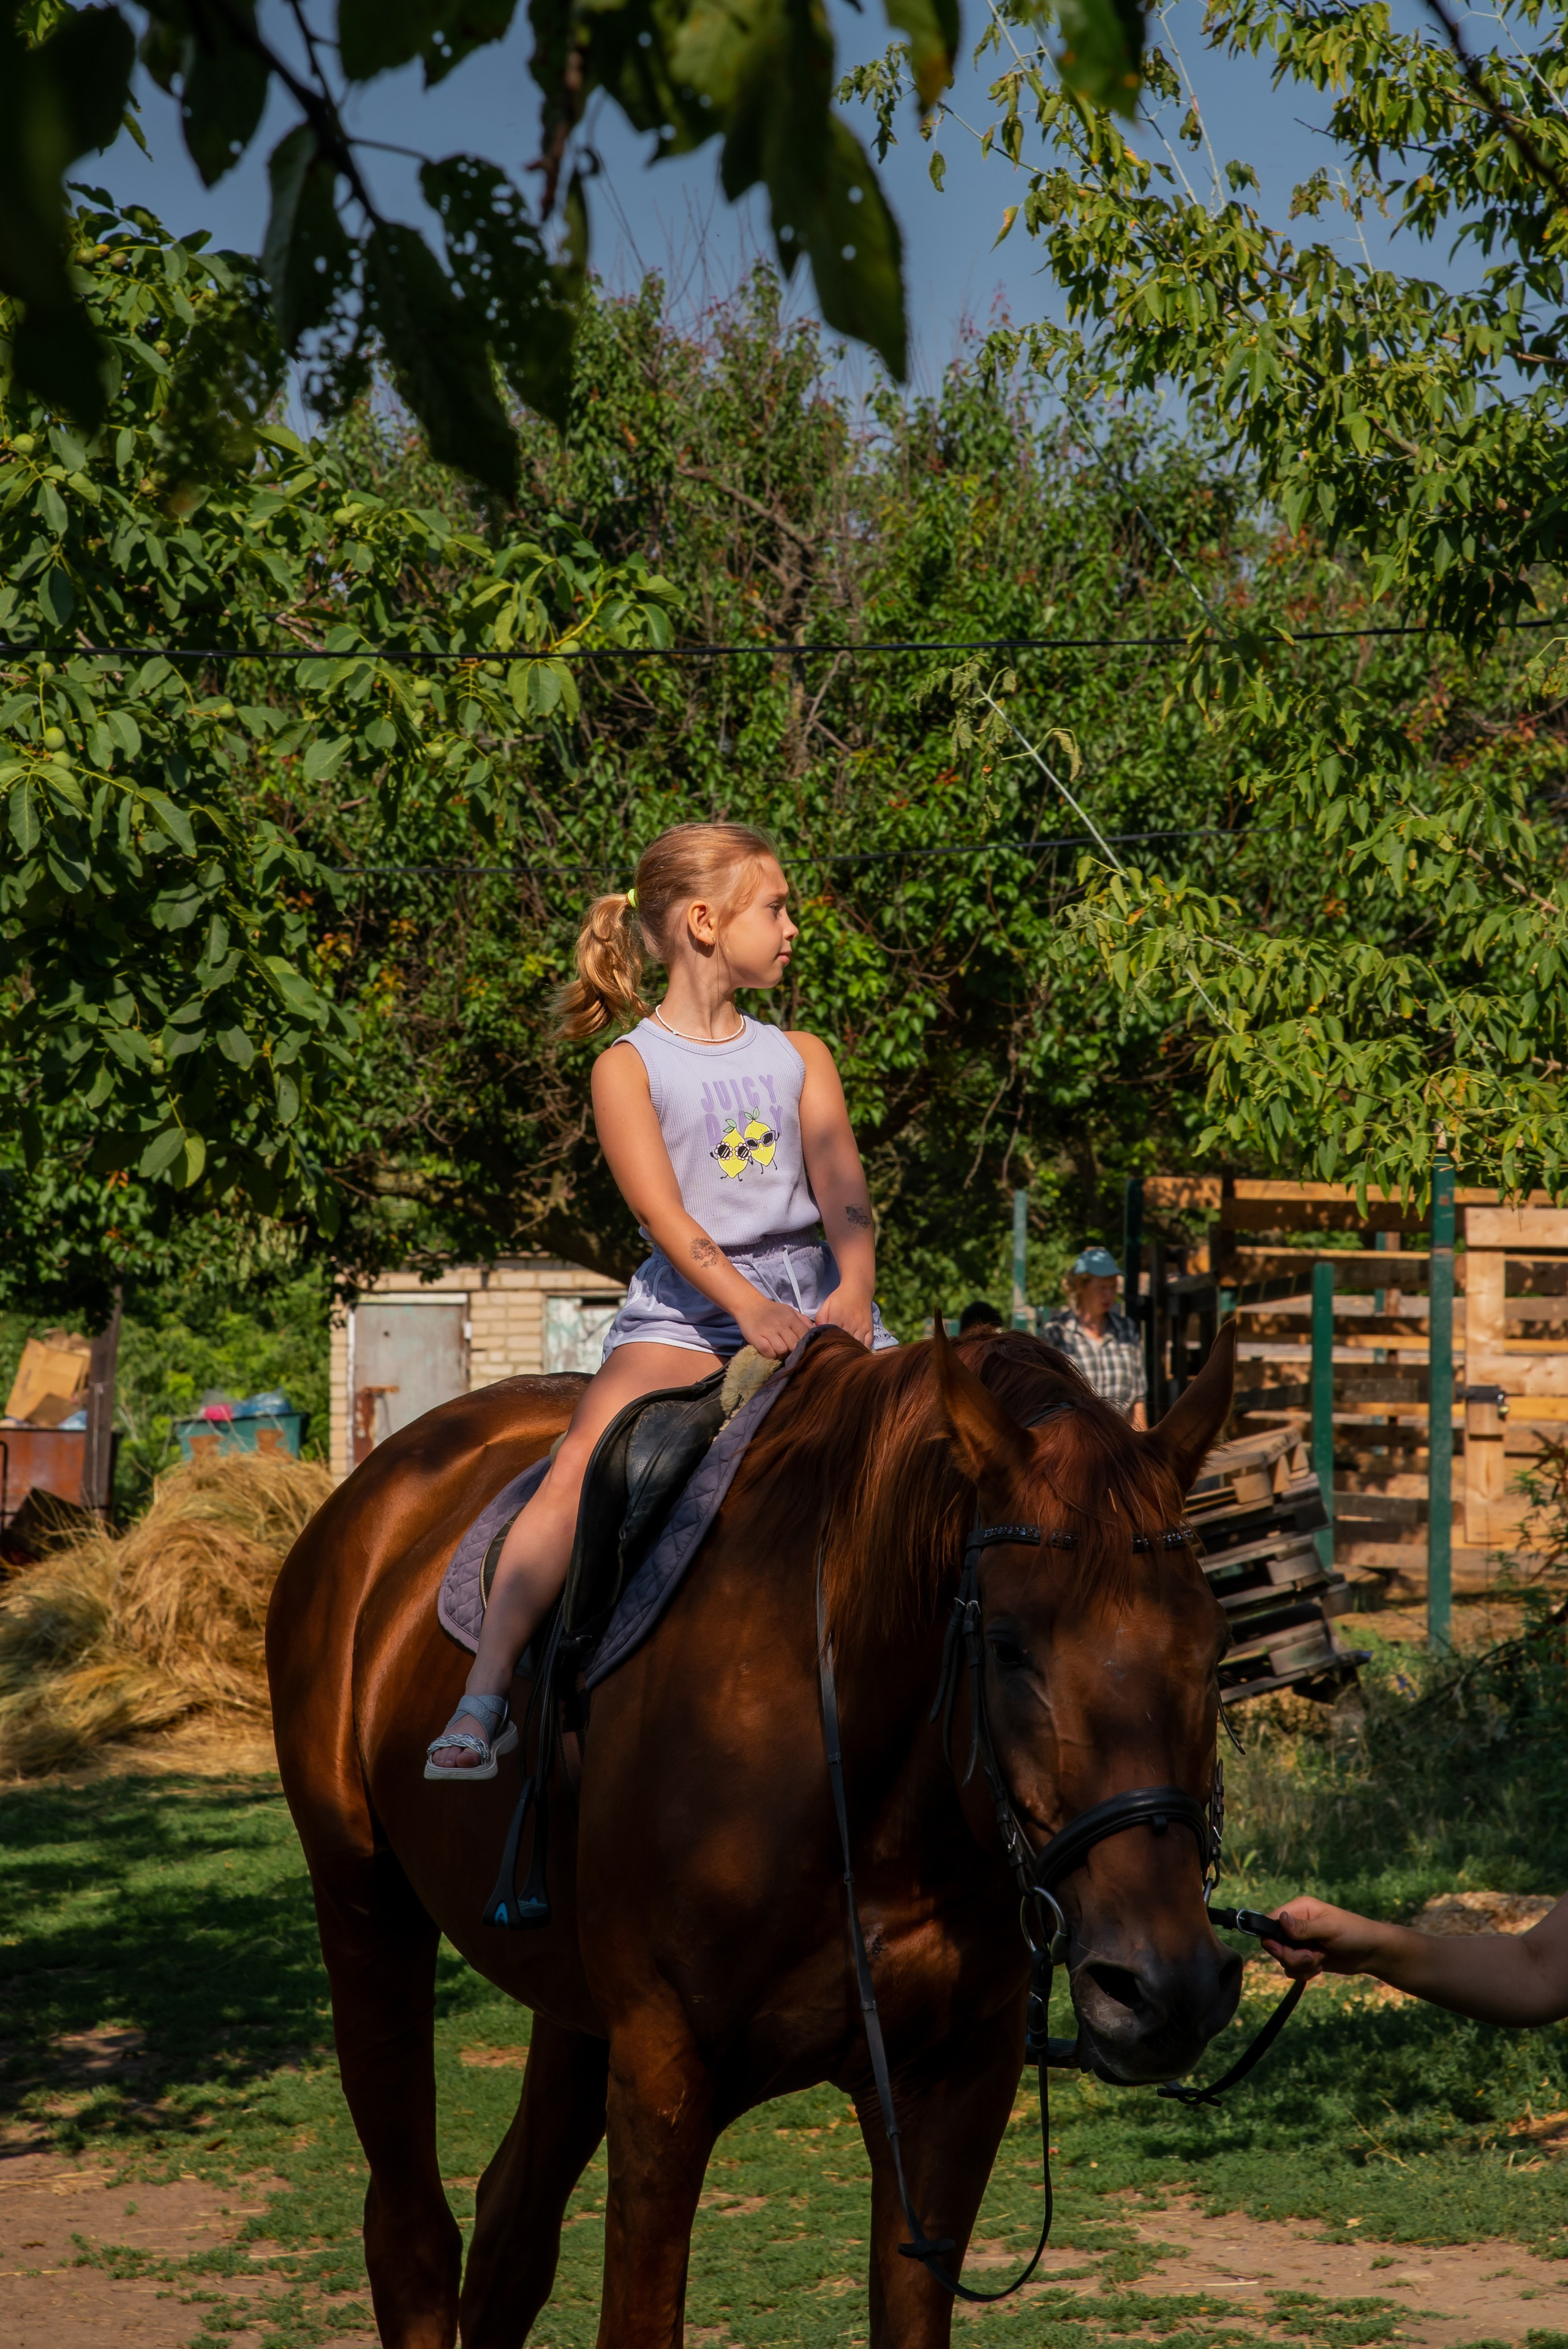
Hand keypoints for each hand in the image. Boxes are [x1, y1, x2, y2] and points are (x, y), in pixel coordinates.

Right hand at [738, 1296, 813, 1359]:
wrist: (750, 1305)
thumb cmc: (771, 1311)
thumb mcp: (789, 1311)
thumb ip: (803, 1320)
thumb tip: (816, 1330)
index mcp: (790, 1317)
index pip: (804, 1335)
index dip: (804, 1344)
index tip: (800, 1347)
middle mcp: (780, 1324)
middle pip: (793, 1345)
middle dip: (792, 1351)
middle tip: (788, 1350)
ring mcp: (768, 1331)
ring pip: (781, 1350)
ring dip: (781, 1354)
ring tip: (778, 1351)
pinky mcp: (756, 1337)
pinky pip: (768, 1352)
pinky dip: (770, 1355)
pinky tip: (769, 1351)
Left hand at [814, 1283, 874, 1347]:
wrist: (858, 1290)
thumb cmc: (840, 1298)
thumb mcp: (827, 1304)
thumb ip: (820, 1318)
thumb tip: (816, 1331)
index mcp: (838, 1317)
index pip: (830, 1336)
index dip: (826, 1343)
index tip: (823, 1347)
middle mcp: (850, 1323)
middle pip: (843, 1343)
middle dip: (837, 1349)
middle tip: (832, 1353)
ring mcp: (861, 1327)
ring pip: (855, 1346)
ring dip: (849, 1351)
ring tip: (843, 1353)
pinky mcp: (870, 1330)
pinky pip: (867, 1345)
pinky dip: (861, 1350)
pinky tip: (855, 1352)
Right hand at [1260, 1896, 1391, 1980]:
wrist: (1372, 1953)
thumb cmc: (1354, 1933)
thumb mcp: (1329, 1929)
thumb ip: (1303, 1927)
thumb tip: (1280, 1919)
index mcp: (1300, 1909)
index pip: (1271, 1921)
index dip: (1272, 1938)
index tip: (1283, 1950)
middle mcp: (1297, 1925)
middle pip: (1275, 1944)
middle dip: (1292, 1956)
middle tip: (1312, 1956)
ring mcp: (1302, 1943)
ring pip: (1284, 1959)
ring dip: (1301, 1965)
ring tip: (1320, 1960)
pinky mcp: (1307, 1958)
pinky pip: (1294, 1969)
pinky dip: (1305, 1972)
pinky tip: (1320, 1967)